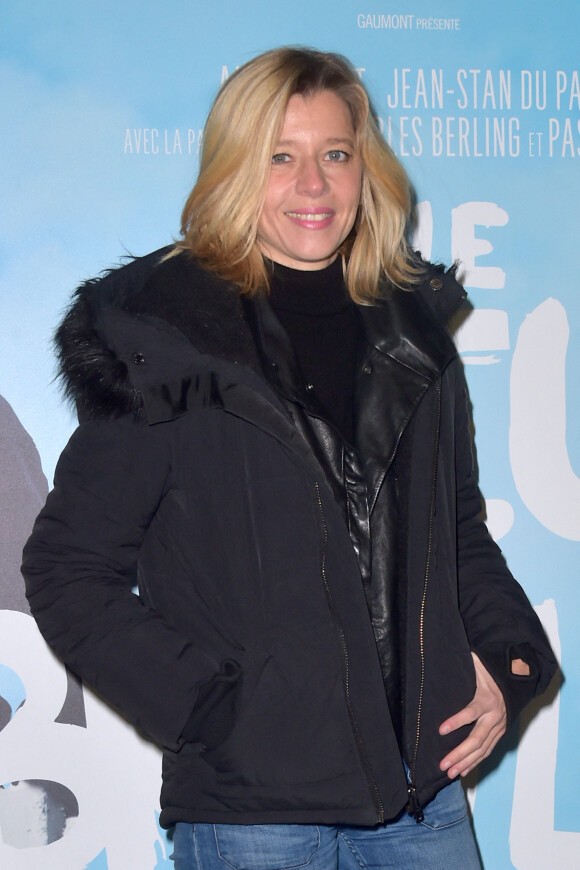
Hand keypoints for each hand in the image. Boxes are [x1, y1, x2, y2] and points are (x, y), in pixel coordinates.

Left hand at [438, 652, 506, 778]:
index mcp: (488, 699)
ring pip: (482, 749)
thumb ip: (465, 662)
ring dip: (465, 762)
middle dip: (459, 753)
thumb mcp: (478, 664)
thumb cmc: (491, 670)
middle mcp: (495, 716)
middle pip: (477, 739)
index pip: (471, 712)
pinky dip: (475, 762)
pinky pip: (487, 751)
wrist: (517, 679)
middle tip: (443, 763)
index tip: (441, 729)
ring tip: (449, 773)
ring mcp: (499, 727)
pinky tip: (462, 771)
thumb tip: (444, 653)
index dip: (456, 721)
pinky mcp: (500, 733)